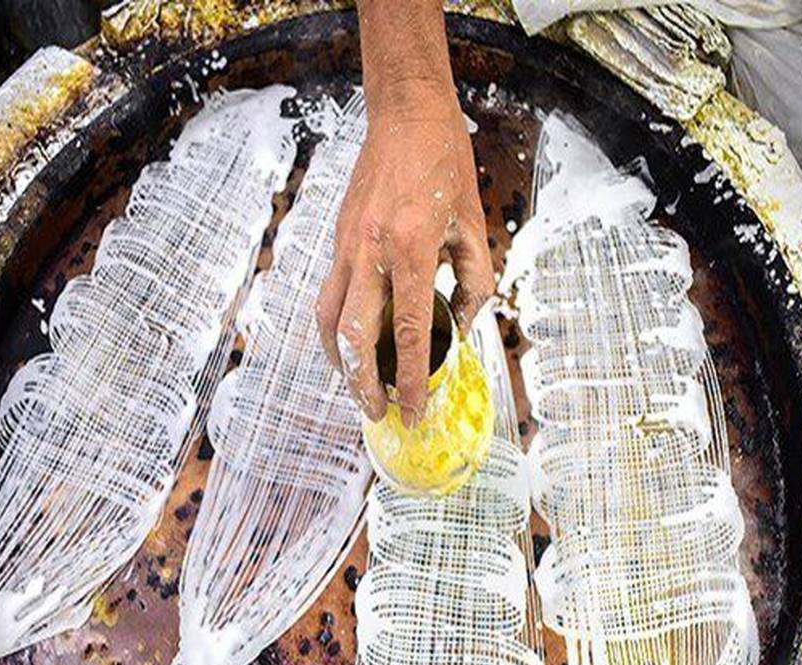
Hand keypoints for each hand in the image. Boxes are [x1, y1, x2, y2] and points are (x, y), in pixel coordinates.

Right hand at [317, 96, 493, 426]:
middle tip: (375, 411)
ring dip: (339, 361)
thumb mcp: (473, 225)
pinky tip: (352, 344)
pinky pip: (329, 295)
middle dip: (361, 383)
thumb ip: (472, 282)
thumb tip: (460, 327)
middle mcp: (370, 251)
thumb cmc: (444, 164)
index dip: (410, 378)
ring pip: (328, 319)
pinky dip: (337, 329)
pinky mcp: (337, 239)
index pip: (409, 331)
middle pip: (354, 337)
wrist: (405, 116)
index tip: (412, 409)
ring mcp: (346, 245)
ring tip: (357, 386)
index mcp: (411, 248)